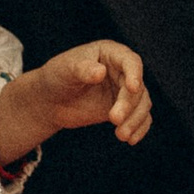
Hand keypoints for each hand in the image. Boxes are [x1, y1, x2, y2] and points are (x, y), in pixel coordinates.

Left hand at [0, 40, 151, 164]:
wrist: (50, 100)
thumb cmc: (56, 77)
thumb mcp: (65, 70)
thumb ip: (82, 69)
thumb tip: (100, 72)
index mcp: (110, 53)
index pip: (130, 61)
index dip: (134, 74)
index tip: (132, 88)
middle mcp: (122, 70)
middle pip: (137, 87)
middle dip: (129, 105)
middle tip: (114, 120)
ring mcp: (124, 90)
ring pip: (142, 104)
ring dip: (135, 120)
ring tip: (121, 135)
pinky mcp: (124, 109)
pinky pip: (139, 118)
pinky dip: (139, 129)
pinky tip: (131, 140)